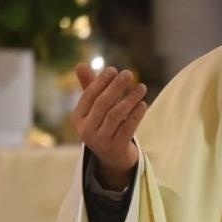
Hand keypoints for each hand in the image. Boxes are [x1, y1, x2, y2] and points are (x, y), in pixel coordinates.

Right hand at [73, 64, 146, 189]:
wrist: (113, 157)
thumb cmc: (103, 125)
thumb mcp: (94, 108)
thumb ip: (89, 87)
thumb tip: (80, 64)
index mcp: (78, 119)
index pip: (89, 96)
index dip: (101, 82)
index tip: (113, 69)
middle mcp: (86, 130)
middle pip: (102, 104)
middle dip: (116, 87)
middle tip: (128, 73)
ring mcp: (101, 141)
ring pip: (116, 115)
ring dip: (130, 99)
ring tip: (142, 87)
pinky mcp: (116, 148)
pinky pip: (128, 128)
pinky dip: (136, 115)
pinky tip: (143, 104)